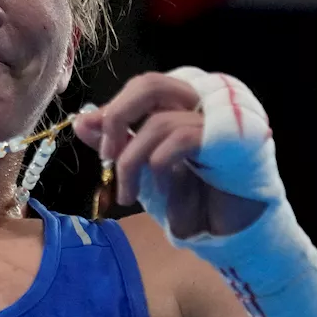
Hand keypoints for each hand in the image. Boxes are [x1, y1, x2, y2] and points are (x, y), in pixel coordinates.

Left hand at [73, 70, 268, 237]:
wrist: (234, 231)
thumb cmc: (192, 198)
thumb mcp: (144, 168)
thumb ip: (117, 142)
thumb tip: (82, 121)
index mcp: (184, 104)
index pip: (143, 86)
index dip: (114, 109)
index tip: (99, 143)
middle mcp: (204, 103)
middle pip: (150, 85)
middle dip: (117, 118)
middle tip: (106, 157)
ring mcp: (220, 119)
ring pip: (158, 122)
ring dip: (132, 162)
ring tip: (127, 194)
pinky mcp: (231, 141)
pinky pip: (180, 139)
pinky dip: (159, 165)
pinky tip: (158, 191)